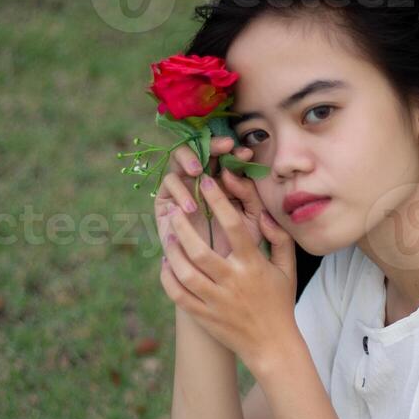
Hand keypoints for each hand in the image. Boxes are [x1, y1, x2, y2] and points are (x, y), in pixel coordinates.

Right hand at [153, 137, 253, 256]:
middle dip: (212, 145)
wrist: (218, 274)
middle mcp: (201, 179)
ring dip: (189, 159)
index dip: (234, 150)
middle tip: (224, 147)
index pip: (226, 155)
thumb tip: (231, 173)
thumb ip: (249, 195)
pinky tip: (192, 207)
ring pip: (179, 159)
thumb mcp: (252, 217)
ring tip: (200, 172)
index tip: (246, 154)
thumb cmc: (240, 245)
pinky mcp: (165, 202)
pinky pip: (168, 184)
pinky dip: (179, 190)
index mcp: (225, 179)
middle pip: (201, 149)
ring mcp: (182, 188)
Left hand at [159, 173, 297, 371]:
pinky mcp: (204, 316)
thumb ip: (279, 239)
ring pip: (184, 272)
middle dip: (183, 226)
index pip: (234, 227)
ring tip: (167, 235)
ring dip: (172, 251)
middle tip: (174, 209)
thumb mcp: (288, 269)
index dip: (218, 201)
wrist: (272, 347)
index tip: (206, 183)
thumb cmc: (280, 303)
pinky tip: (166, 264)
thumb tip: (264, 215)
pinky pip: (178, 295)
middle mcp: (233, 282)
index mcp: (253, 266)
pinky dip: (168, 278)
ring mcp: (216, 301)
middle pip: (200, 250)